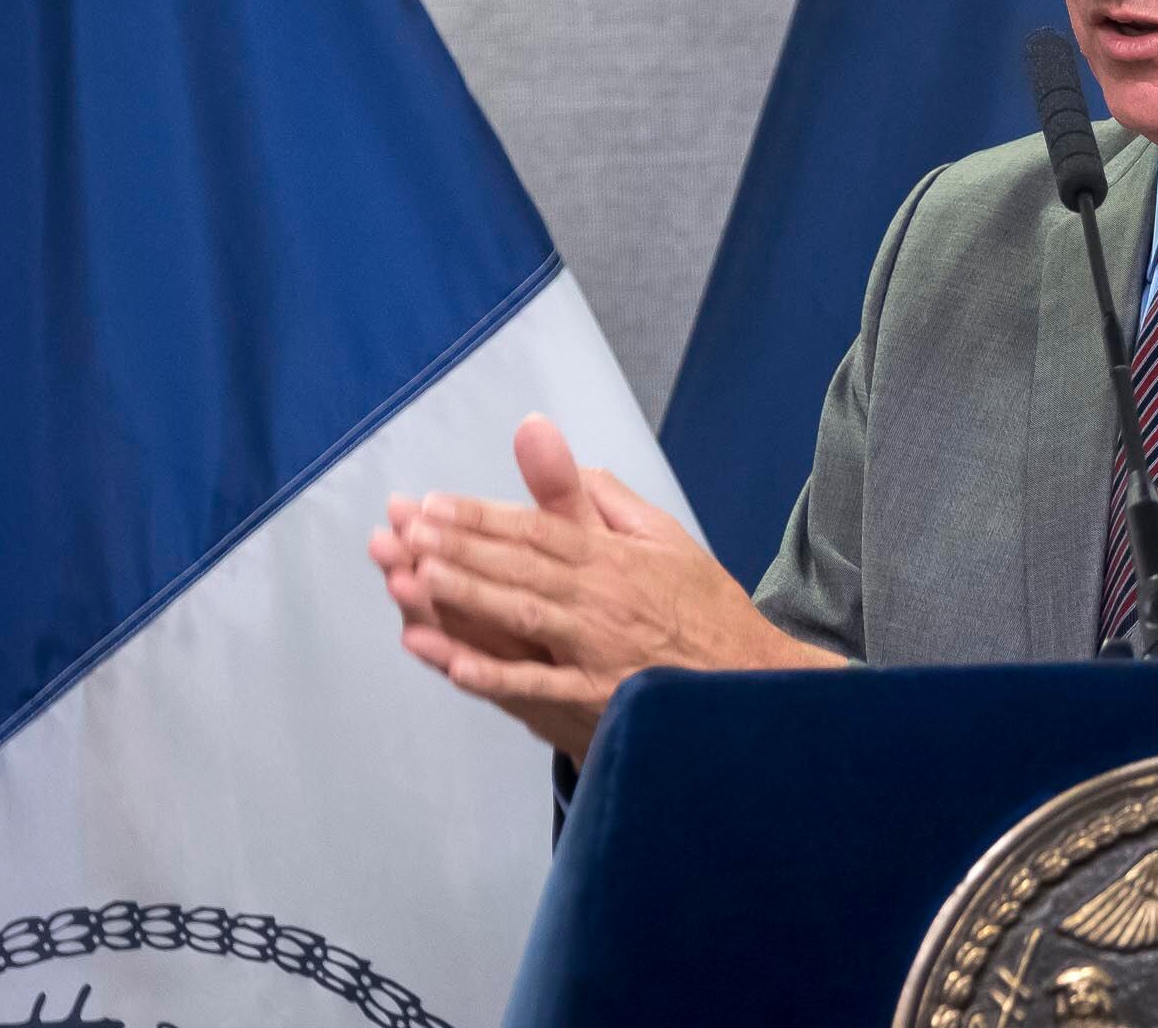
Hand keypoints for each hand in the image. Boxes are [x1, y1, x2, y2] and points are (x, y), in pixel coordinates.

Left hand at [390, 414, 839, 760]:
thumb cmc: (703, 608)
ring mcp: (600, 649)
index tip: (434, 502)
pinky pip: (542, 686)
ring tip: (415, 576)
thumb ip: (608, 502)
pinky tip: (455, 666)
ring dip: (468, 595)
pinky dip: (499, 677)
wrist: (751, 680)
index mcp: (615, 558)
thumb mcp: (665, 539)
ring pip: (523, 615)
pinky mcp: (601, 697)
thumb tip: (566, 459)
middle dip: (459, 546)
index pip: (537, 528)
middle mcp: (603, 598)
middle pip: (521, 566)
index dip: (482, 516)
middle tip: (406, 529)